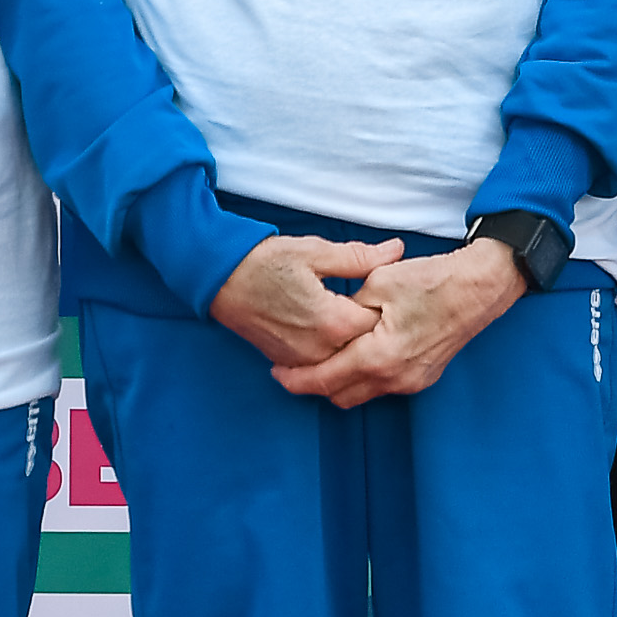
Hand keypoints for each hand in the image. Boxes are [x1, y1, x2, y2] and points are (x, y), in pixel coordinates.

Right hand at [209, 233, 398, 367]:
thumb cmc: (266, 262)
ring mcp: (301, 360)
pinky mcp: (287, 362)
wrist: (220, 279)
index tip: (390, 293)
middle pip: (363, 348)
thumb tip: (396, 251)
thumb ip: (360, 257)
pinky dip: (331, 352)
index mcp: (333, 322)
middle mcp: (319, 350)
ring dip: (352, 342)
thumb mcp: (316, 252)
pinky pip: (321, 365)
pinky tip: (333, 332)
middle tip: (376, 304)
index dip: (387, 307)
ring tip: (354, 315)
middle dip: (373, 329)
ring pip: (343, 361)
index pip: (379, 325)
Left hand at [269, 238, 526, 407]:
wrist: (479, 288)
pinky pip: (382, 387)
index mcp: (379, 356)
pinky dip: (362, 377)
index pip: (325, 379)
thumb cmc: (432, 280)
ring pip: (362, 394)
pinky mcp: (423, 377)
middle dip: (313, 385)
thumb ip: (350, 306)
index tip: (277, 371)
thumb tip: (332, 320)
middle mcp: (395, 378)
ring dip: (338, 383)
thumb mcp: (380, 282)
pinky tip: (355, 355)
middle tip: (293, 366)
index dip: (296, 378)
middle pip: (340, 396)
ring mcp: (411, 381)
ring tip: (322, 359)